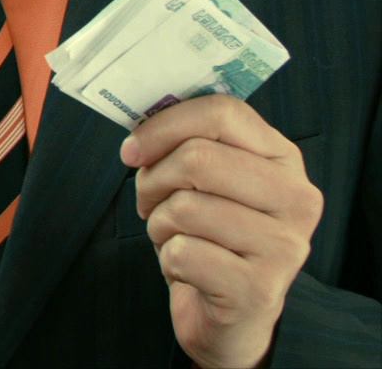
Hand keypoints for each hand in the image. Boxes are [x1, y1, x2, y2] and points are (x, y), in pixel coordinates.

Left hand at [123, 94, 323, 368]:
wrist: (230, 315)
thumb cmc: (210, 236)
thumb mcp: (205, 182)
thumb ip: (188, 145)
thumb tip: (139, 131)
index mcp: (284, 160)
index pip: (223, 113)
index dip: (165, 125)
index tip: (132, 149)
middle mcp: (296, 199)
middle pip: (198, 158)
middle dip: (153, 181)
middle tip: (150, 202)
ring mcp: (285, 246)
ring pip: (185, 206)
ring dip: (159, 223)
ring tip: (175, 237)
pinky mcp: (259, 289)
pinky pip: (183, 253)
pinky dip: (168, 259)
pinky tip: (187, 269)